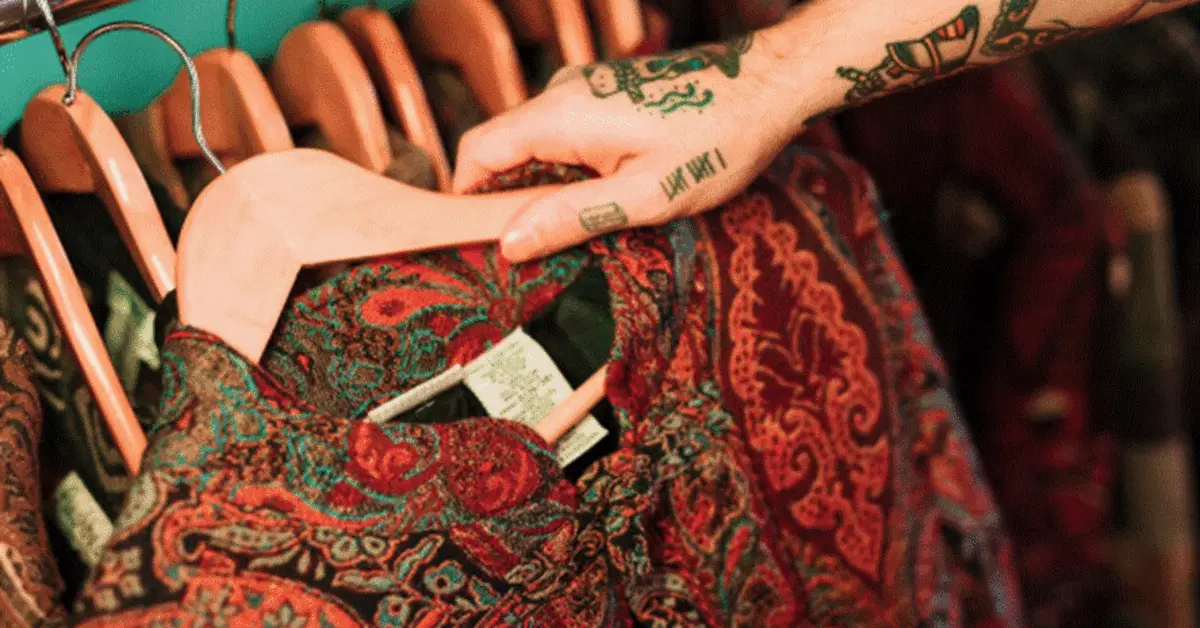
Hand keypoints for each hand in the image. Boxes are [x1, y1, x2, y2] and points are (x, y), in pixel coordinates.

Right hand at [453, 32, 804, 261]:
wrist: (768, 86)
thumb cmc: (718, 139)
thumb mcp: (646, 195)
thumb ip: (573, 217)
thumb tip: (509, 243)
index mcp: (561, 116)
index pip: (476, 152)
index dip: (467, 201)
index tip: (484, 244)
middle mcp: (562, 94)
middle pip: (501, 151)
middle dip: (509, 201)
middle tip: (542, 250)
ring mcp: (583, 90)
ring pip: (534, 145)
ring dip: (545, 188)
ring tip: (586, 227)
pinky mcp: (604, 95)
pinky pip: (563, 135)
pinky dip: (569, 170)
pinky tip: (609, 196)